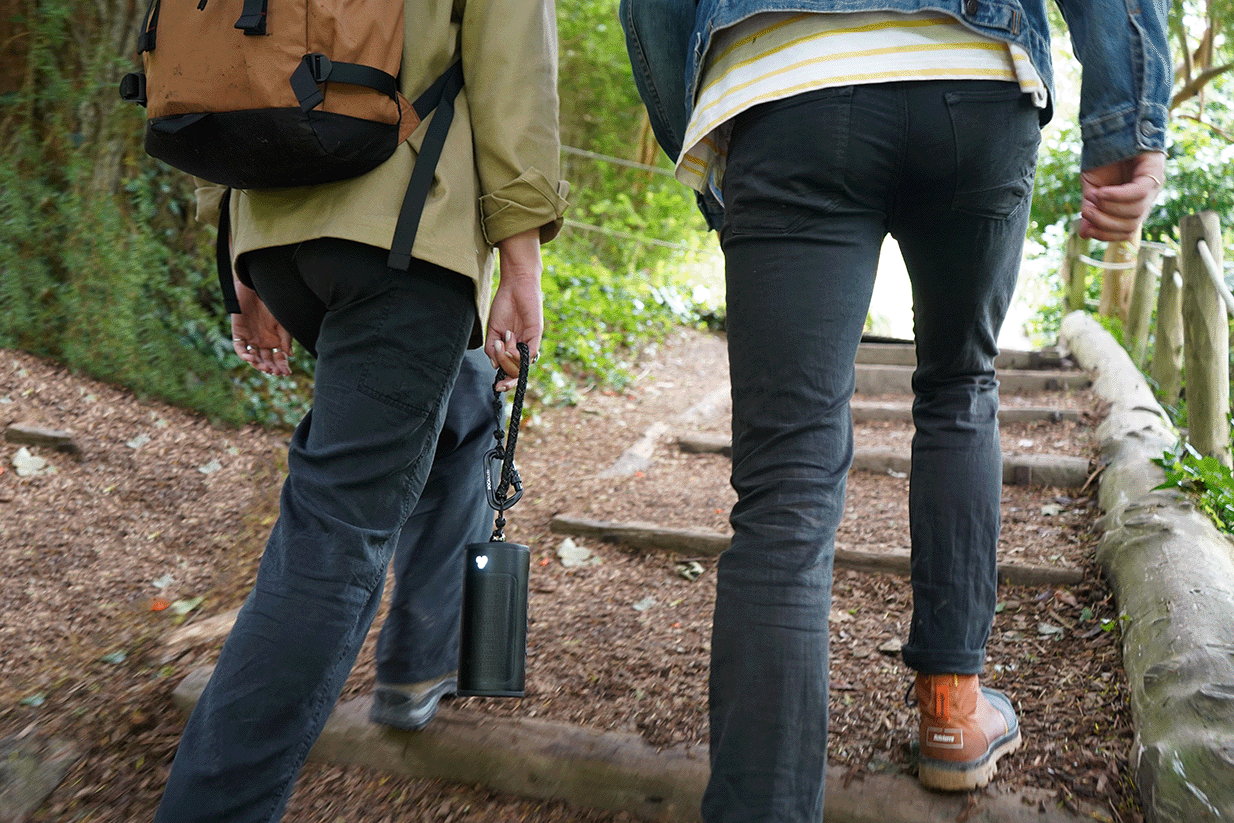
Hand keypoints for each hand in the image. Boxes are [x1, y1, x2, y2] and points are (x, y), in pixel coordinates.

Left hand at [231, 277, 292, 376]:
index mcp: (275, 341)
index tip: (286, 373)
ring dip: (259, 364)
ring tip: (265, 367)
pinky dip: (245, 355)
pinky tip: (252, 358)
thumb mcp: (282, 323)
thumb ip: (285, 339)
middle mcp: (262, 342)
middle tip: (275, 372)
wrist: (255, 289)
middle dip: (271, 368)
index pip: (279, 358)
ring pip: (254, 358)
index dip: (282, 366)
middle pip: (266, 361)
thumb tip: (290, 356)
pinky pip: (240, 349)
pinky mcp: (238, 335)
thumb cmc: (272, 304)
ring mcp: (250, 339)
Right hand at [486, 229, 543, 390]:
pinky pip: (530, 352)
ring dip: (508, 357)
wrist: (513, 285)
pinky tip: (510, 343)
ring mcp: (531, 341)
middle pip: (518, 371)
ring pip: (522, 364)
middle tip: (498, 367)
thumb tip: (494, 365)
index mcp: (514, 348)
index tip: (497, 388)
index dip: (506, 382)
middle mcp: (524, 347)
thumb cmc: (504, 305)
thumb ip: (493, 348)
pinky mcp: (537, 334)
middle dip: (507, 374)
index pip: (513, 371)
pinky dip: (518, 353)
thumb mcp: (493, 330)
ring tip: (503, 339)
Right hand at [1078, 152, 1164, 241]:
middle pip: (1132, 225)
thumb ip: (1091, 210)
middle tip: (1086, 212)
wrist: (1111, 130)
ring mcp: (1153, 185)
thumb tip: (1084, 234)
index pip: (1127, 232)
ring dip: (1109, 207)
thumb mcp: (1093, 189)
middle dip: (1105, 223)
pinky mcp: (1154, 171)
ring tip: (1093, 196)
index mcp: (1133, 205)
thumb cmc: (1103, 160)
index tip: (1088, 229)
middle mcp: (1147, 198)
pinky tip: (1102, 192)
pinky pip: (1138, 192)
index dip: (1107, 235)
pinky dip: (1117, 195)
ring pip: (1135, 211)